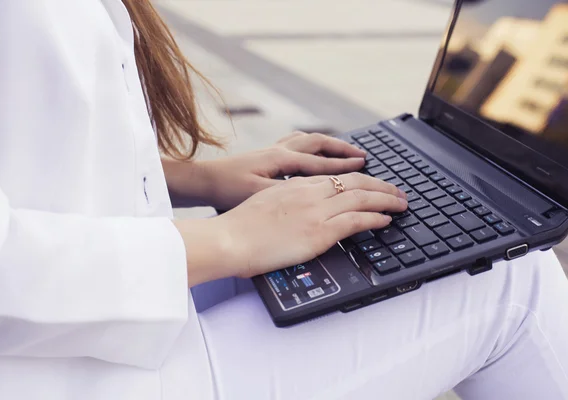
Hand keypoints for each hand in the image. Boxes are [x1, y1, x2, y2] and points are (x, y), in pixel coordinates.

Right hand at [177, 173, 407, 285]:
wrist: (228, 239)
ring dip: (386, 199)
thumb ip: (285, 205)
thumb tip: (296, 214)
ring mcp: (315, 211)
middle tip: (396, 191)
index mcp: (295, 187)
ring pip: (361, 197)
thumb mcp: (264, 206)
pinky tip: (386, 219)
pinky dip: (376, 217)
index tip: (370, 184)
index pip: (335, 178)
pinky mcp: (319, 231)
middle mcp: (309, 193)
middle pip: (354, 182)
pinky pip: (356, 219)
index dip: (358, 180)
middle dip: (380, 185)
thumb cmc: (238, 228)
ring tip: (401, 203)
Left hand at [197, 132, 367, 209]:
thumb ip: (289, 194)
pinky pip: (295, 144)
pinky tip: (311, 153)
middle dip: (343, 148)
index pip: (321, 162)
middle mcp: (280, 150)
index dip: (345, 166)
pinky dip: (310, 146)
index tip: (365, 166)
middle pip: (319, 143)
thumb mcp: (259, 196)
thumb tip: (317, 194)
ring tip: (344, 150)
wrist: (202, 181)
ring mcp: (272, 150)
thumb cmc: (227, 190)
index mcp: (282, 160)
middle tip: (362, 155)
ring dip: (328, 144)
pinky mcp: (265, 155)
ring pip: (308, 140)